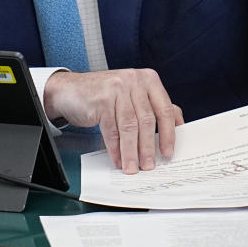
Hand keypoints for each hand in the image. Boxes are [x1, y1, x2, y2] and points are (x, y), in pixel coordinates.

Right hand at [43, 69, 183, 173]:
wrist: (70, 89)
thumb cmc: (105, 94)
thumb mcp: (133, 94)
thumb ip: (154, 106)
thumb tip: (177, 125)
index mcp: (147, 79)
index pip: (164, 109)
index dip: (168, 133)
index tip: (168, 152)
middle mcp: (133, 81)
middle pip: (146, 120)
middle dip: (148, 147)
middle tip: (149, 165)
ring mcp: (116, 88)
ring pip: (129, 126)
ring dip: (131, 151)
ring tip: (132, 167)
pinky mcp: (100, 100)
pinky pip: (111, 130)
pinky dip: (115, 148)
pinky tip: (118, 159)